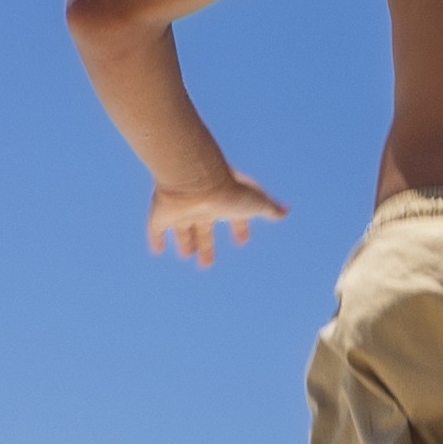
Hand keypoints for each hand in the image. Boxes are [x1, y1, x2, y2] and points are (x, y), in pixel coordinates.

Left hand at [146, 169, 285, 264]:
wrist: (195, 180)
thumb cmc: (227, 190)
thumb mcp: (254, 202)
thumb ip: (269, 209)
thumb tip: (285, 212)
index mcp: (225, 203)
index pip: (234, 218)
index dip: (239, 229)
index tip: (242, 241)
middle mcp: (203, 206)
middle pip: (204, 229)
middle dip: (206, 245)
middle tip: (206, 264)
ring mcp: (181, 210)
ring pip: (182, 229)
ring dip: (185, 242)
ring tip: (186, 256)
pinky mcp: (162, 213)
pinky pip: (157, 228)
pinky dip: (157, 239)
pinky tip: (157, 250)